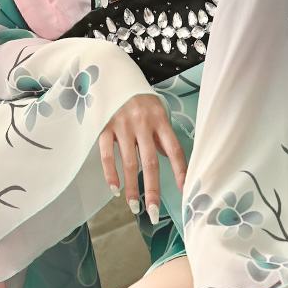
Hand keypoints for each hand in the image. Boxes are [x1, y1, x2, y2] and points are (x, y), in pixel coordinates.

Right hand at [98, 93, 186, 222]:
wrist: (113, 74)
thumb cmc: (140, 99)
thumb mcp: (157, 111)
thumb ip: (161, 136)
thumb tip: (167, 162)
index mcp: (160, 119)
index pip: (174, 150)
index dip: (180, 171)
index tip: (184, 191)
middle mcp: (142, 123)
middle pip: (150, 162)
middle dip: (152, 190)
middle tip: (153, 212)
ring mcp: (122, 125)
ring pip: (129, 162)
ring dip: (131, 187)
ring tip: (135, 206)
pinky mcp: (104, 126)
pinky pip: (107, 154)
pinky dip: (110, 173)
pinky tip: (114, 189)